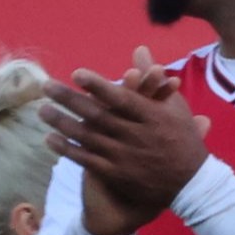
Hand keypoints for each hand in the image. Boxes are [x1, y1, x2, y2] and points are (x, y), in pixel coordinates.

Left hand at [39, 62, 210, 234]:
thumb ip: (153, 79)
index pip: (122, 99)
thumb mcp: (175, 107)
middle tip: (46, 86)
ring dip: (62, 122)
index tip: (77, 74)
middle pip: (98, 115)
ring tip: (42, 109)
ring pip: (88, 137)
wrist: (192, 184)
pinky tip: (49, 138)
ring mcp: (125, 156)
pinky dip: (67, 149)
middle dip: (70, 100)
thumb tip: (139, 50)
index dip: (99, 86)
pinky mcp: (116, 174)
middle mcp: (137, 136)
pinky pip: (86, 159)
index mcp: (153, 117)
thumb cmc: (183, 140)